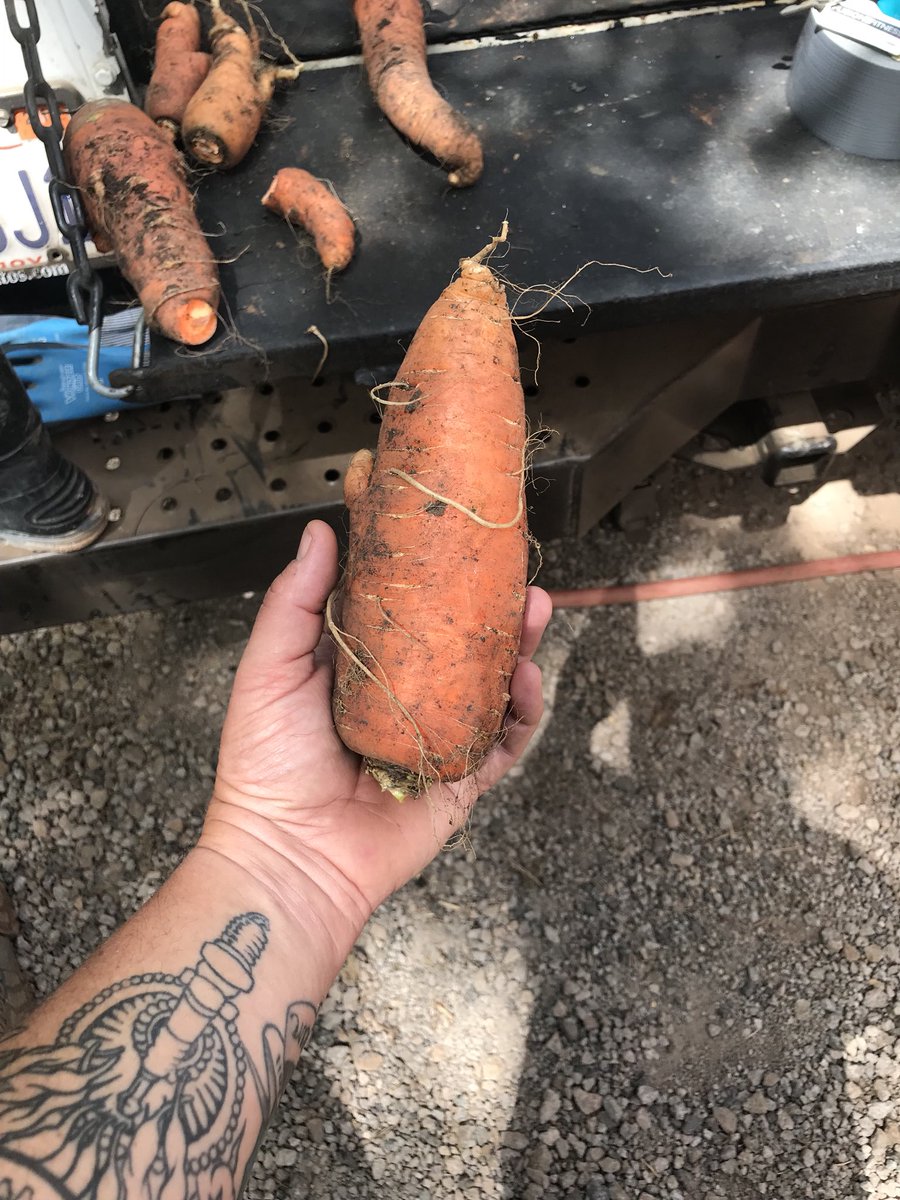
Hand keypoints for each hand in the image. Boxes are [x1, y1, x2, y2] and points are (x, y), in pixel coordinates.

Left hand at [205, 520, 550, 928]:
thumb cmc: (267, 762)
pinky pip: (503, 742)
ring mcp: (437, 741)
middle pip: (462, 647)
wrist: (288, 855)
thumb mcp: (270, 668)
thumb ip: (298, 602)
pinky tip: (528, 678)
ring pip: (492, 688)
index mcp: (363, 672)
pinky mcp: (461, 781)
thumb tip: (321, 530)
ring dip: (519, 648)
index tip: (459, 541)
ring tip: (535, 610)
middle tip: (515, 575)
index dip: (438, 581)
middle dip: (493, 610)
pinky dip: (523, 711)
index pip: (409, 616)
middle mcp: (406, 701)